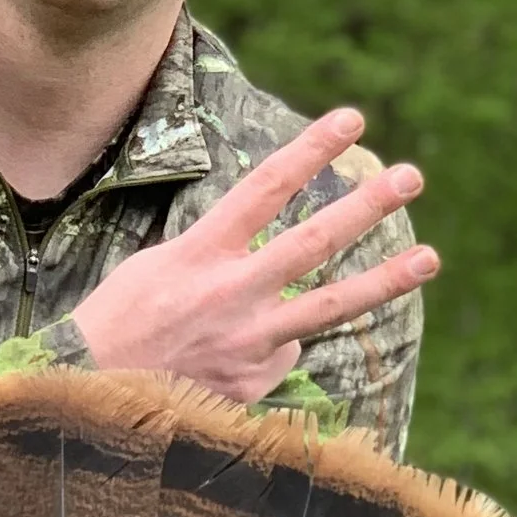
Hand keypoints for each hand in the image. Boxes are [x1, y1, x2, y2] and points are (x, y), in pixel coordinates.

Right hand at [69, 109, 437, 402]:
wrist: (86, 398)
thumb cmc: (116, 324)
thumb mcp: (155, 267)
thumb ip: (215, 255)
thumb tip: (266, 262)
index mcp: (199, 253)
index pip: (266, 187)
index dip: (312, 150)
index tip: (353, 119)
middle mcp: (230, 294)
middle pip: (314, 242)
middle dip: (367, 206)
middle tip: (411, 176)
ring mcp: (247, 342)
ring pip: (331, 306)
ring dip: (387, 280)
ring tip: (430, 257)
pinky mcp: (252, 384)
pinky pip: (283, 354)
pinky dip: (274, 346)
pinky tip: (234, 355)